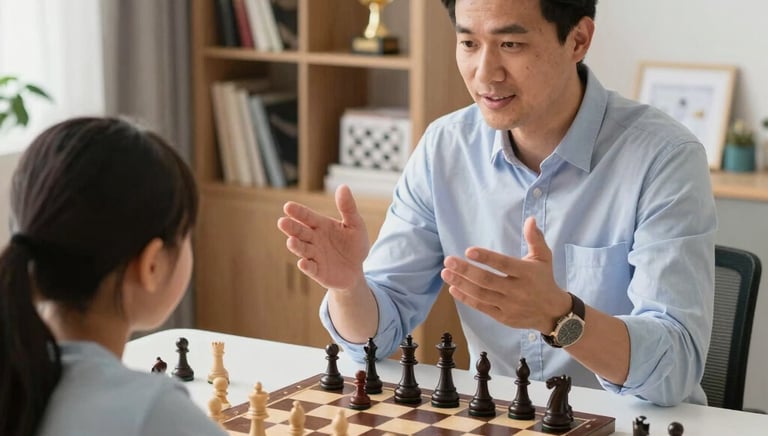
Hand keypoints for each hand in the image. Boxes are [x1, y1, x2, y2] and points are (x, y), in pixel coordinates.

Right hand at [277, 185, 369, 290]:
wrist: (356, 270)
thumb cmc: (353, 245)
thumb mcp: (355, 224)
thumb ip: (348, 208)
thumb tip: (343, 186)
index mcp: (320, 225)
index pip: (307, 216)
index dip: (298, 212)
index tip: (288, 206)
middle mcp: (313, 239)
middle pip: (299, 232)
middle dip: (291, 227)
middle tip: (282, 222)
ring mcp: (314, 256)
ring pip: (302, 249)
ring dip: (296, 245)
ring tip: (291, 240)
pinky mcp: (318, 271)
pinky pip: (311, 268)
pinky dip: (306, 266)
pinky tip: (302, 262)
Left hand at [441, 217, 570, 332]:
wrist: (552, 312)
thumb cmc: (544, 279)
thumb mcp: (544, 258)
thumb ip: (535, 239)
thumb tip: (530, 220)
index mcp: (527, 273)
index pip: (503, 265)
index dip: (486, 258)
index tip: (469, 251)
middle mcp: (517, 290)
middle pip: (487, 280)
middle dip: (465, 270)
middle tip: (448, 260)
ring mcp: (509, 306)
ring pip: (481, 295)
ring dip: (461, 284)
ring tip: (446, 273)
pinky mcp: (503, 318)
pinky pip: (481, 307)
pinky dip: (466, 299)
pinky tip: (453, 289)